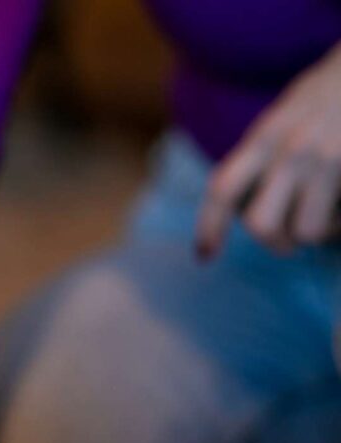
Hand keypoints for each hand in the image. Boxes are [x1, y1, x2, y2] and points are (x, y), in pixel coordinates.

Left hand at [197, 42, 340, 256]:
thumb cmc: (326, 97)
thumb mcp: (280, 118)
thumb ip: (256, 157)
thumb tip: (237, 208)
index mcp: (264, 137)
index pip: (222, 189)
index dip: (208, 227)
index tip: (204, 256)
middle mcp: (291, 149)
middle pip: (260, 225)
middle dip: (274, 242)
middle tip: (288, 239)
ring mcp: (328, 159)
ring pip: (304, 232)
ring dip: (314, 234)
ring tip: (326, 217)